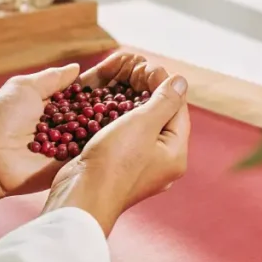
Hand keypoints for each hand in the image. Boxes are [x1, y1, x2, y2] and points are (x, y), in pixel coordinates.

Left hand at [0, 52, 157, 196]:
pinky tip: (142, 118)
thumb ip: (53, 79)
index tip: (132, 60)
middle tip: (150, 73)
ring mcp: (76, 141)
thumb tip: (77, 68)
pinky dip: (120, 132)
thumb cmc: (1, 120)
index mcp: (57, 102)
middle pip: (105, 103)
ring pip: (108, 123)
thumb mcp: (25, 87)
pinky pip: (102, 144)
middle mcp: (70, 122)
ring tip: (153, 90)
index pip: (91, 85)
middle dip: (126, 88)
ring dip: (129, 109)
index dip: (111, 73)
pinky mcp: (78, 159)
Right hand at [43, 72, 190, 235]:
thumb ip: (164, 101)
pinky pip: (125, 136)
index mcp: (176, 154)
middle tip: (134, 70)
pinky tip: (108, 105)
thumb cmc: (115, 162)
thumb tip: (180, 81)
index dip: (164, 84)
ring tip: (120, 82)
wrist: (81, 197)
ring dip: (132, 102)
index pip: (178, 109)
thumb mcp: (143, 124)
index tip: (148, 65)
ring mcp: (140, 167)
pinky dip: (119, 118)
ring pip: (141, 126)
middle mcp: (162, 163)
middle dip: (148, 91)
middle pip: (161, 117)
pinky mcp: (119, 167)